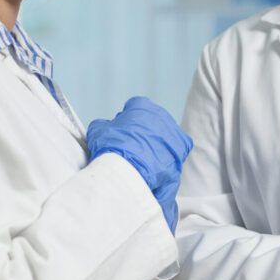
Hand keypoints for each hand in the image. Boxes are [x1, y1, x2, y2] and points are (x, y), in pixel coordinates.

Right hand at [86, 96, 192, 230]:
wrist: (128, 169)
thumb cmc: (111, 146)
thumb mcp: (98, 130)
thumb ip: (104, 125)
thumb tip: (106, 127)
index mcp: (142, 106)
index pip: (134, 108)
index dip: (125, 121)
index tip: (119, 133)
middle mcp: (161, 116)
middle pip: (150, 124)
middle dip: (142, 135)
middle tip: (130, 150)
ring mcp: (174, 134)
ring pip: (162, 140)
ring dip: (154, 149)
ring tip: (141, 164)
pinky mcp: (182, 151)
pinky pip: (172, 156)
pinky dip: (164, 164)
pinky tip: (153, 173)